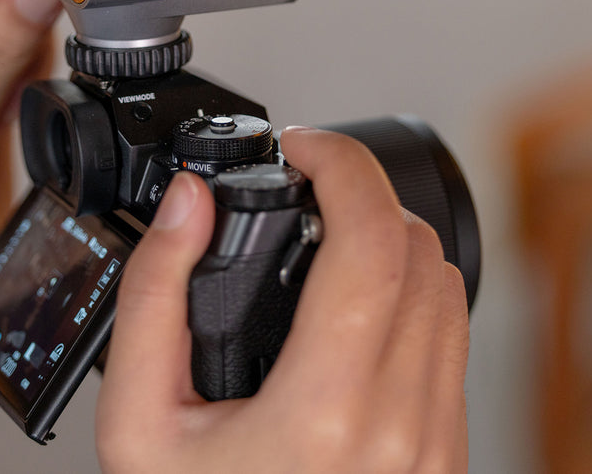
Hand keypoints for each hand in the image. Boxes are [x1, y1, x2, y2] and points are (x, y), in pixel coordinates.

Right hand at [96, 128, 469, 472]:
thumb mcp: (139, 422)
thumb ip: (155, 297)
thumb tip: (189, 203)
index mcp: (324, 412)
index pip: (373, 242)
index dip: (342, 165)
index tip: (303, 148)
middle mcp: (401, 427)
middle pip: (420, 251)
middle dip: (363, 195)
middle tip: (307, 190)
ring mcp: (436, 446)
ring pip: (448, 291)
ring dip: (392, 243)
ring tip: (327, 243)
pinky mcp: (446, 456)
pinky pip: (451, 344)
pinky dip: (409, 299)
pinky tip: (352, 310)